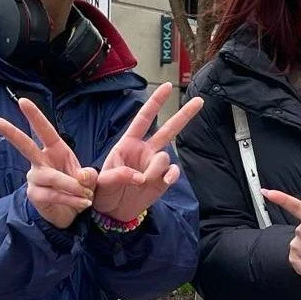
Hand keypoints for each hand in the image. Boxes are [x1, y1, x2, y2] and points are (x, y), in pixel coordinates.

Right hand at [0, 96, 98, 229]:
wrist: (73, 213)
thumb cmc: (79, 188)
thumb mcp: (90, 179)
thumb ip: (89, 176)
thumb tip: (81, 176)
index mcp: (55, 150)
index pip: (44, 131)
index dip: (34, 116)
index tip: (23, 101)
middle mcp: (40, 161)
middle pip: (25, 146)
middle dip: (12, 133)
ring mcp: (35, 178)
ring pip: (51, 177)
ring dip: (71, 186)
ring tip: (87, 194)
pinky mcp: (35, 195)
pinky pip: (53, 195)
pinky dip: (70, 199)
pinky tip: (81, 203)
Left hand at [93, 83, 201, 224]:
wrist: (111, 212)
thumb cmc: (102, 191)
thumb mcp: (100, 182)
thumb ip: (115, 176)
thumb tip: (137, 176)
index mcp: (128, 144)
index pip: (144, 119)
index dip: (155, 102)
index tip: (166, 86)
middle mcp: (145, 151)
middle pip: (168, 129)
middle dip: (184, 115)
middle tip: (200, 101)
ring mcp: (155, 165)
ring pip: (165, 157)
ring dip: (156, 168)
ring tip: (142, 182)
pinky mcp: (162, 180)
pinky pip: (173, 173)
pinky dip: (171, 175)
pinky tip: (165, 180)